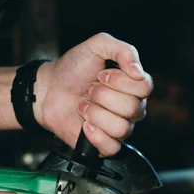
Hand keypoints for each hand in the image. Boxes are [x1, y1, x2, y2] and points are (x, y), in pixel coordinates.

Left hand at [34, 33, 153, 155]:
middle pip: (132, 108)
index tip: (101, 75)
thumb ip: (123, 50)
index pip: (145, 87)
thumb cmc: (72, 69)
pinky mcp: (104, 144)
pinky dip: (95, 135)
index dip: (120, 81)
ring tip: (83, 105)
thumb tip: (138, 71)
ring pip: (121, 128)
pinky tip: (84, 124)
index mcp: (133, 86)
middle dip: (103, 96)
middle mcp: (130, 108)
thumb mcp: (97, 46)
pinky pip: (112, 147)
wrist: (49, 89)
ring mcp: (118, 127)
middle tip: (88, 89)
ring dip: (95, 113)